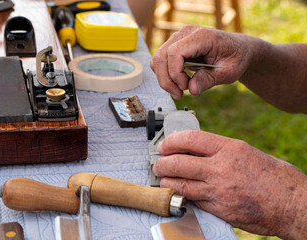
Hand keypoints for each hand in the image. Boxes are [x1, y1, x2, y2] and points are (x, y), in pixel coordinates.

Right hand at [150, 25, 252, 98]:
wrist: (237, 50)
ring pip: (157, 60)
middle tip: (180, 94)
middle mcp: (186, 33)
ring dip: (164, 79)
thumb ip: (209, 80)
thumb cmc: (235, 58)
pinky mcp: (173, 46)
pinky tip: (178, 83)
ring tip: (179, 91)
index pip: (175, 52)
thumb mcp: (229, 72)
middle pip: (161, 56)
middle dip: (167, 80)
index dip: (175, 73)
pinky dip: (165, 75)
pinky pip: (160, 61)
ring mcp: (178, 38)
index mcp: (202, 36)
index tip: (186, 87)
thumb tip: (192, 89)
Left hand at [153, 130, 306, 238]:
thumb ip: (220, 151)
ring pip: (180, 184)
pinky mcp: (219, 209)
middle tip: (158, 164)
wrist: (293, 203)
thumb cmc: (274, 176)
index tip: (164, 145)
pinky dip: (182, 196)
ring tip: (162, 179)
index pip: (190, 138)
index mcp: (230, 148)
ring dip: (166, 181)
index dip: (171, 140)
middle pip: (179, 162)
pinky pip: (192, 201)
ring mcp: (219, 190)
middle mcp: (221, 167)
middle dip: (162, 163)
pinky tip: (178, 193)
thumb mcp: (246, 152)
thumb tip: (196, 151)